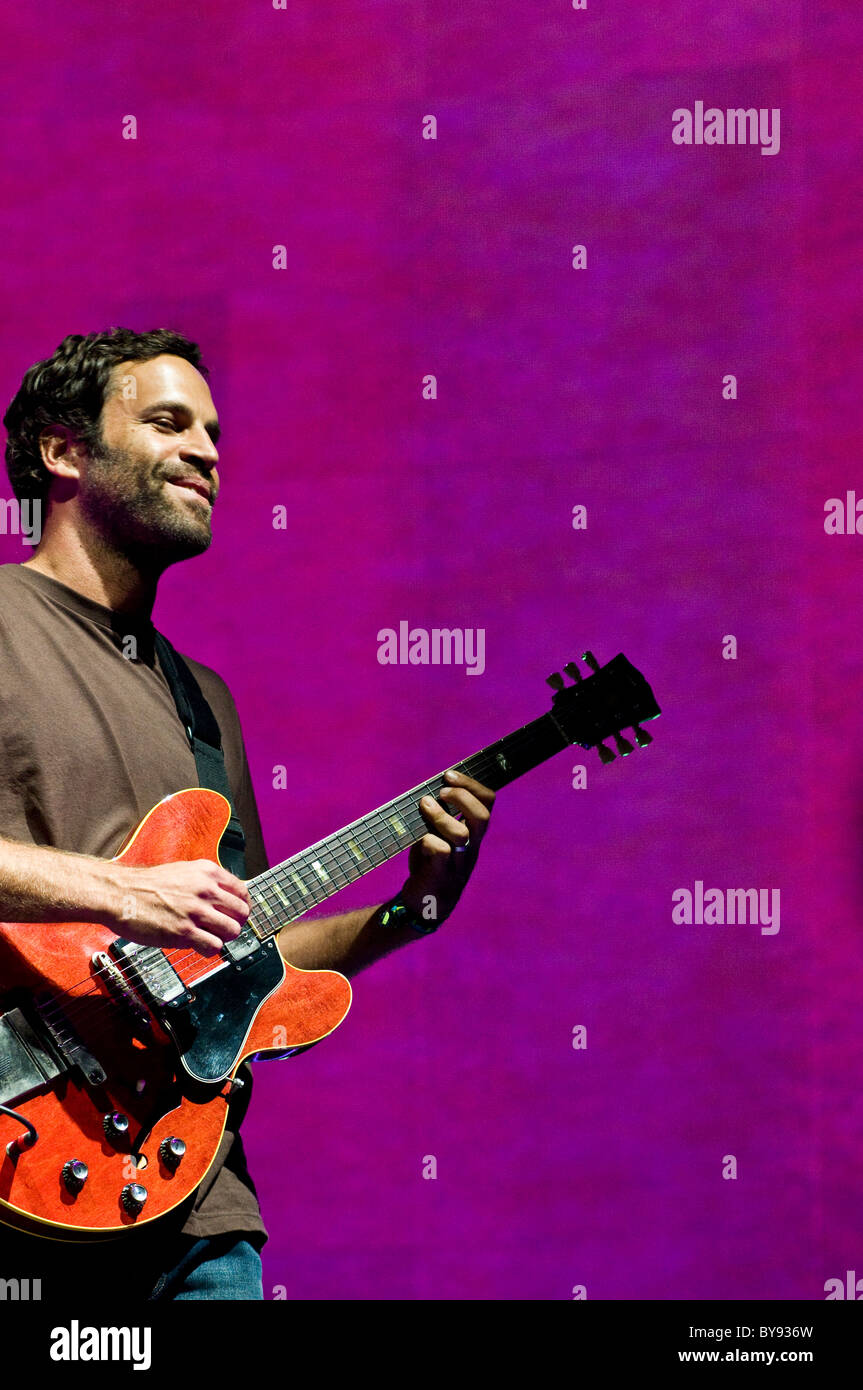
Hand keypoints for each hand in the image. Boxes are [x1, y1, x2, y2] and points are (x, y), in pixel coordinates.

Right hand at [104, 859, 250, 956]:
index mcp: (207, 872)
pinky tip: (198, 945)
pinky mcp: (184, 932)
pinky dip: (209, 949)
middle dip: (235, 923)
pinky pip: (214, 946)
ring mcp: (195, 911)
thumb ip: (206, 882)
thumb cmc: (146, 885)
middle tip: (223, 929)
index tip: (235, 915)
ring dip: (223, 938)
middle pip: (242, 913)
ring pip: (232, 931)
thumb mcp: (183, 871)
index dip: (241, 907)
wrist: (119, 894)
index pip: (242, 892)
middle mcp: (206, 890)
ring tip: (209, 937)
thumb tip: (226, 897)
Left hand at [400, 769, 494, 926]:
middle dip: (463, 797)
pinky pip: (441, 852)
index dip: (472, 785)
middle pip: (482, 818)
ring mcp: (458, 863)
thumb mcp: (437, 835)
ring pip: (461, 834)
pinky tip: (419, 841)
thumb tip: (427, 791)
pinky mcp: (441, 876)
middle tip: (441, 791)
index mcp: (473, 834)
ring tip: (424, 806)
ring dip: (441, 816)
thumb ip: (438, 816)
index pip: (487, 803)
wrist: (424, 905)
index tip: (450, 775)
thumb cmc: (430, 864)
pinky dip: (428, 840)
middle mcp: (471, 847)